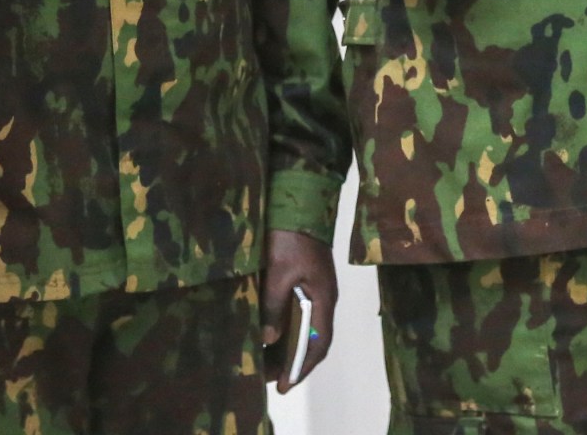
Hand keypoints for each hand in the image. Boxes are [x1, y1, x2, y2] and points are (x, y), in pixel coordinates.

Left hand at [259, 229, 337, 392]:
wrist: (299, 200)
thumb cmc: (290, 237)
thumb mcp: (279, 272)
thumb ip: (274, 306)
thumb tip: (269, 339)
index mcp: (323, 300)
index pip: (318, 345)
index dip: (302, 367)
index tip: (284, 386)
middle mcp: (323, 300)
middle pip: (311, 341)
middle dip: (291, 362)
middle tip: (266, 379)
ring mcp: (315, 290)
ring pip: (303, 329)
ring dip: (286, 347)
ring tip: (262, 363)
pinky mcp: (305, 281)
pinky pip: (296, 314)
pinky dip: (283, 329)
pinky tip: (266, 335)